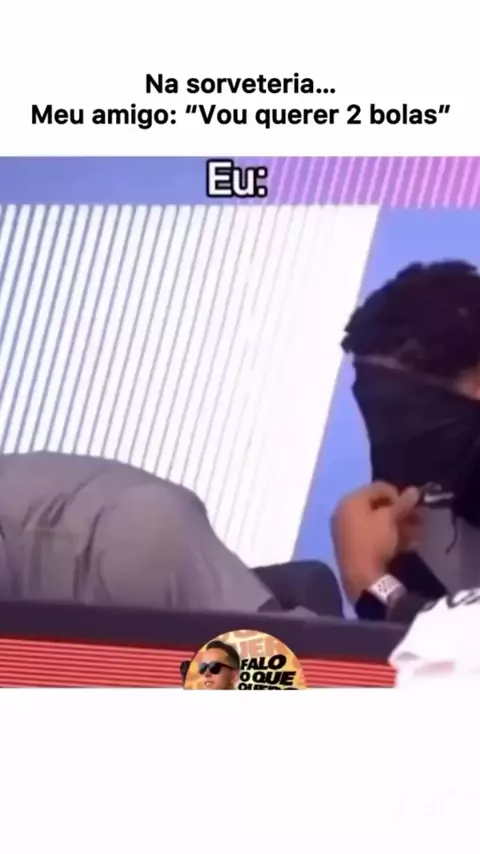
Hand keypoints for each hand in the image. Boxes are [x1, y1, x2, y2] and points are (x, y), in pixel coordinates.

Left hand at [331, 482, 420, 602]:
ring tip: (421, 531)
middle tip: (421, 517)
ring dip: (402, 525)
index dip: (398, 493)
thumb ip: (403, 503)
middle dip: (402, 511)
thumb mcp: (390, 518)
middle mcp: (346, 513)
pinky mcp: (355, 547)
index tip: (412, 503)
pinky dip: (392, 537)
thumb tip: (414, 490)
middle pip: (379, 506)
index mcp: (351, 501)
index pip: (377, 488)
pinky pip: (375, 536)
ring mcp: (349, 531)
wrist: (360, 577)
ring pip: (379, 523)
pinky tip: (412, 544)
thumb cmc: (373, 540)